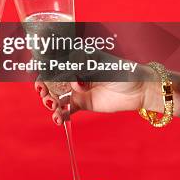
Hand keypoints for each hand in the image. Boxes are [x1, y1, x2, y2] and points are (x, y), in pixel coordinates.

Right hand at [36, 65, 160, 125]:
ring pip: (56, 96)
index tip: (41, 77)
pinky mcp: (82, 104)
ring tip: (53, 107)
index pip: (54, 63)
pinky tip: (59, 119)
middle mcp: (73, 74)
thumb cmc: (122, 70)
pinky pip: (66, 110)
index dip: (44, 70)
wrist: (139, 89)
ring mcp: (76, 90)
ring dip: (50, 102)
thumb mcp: (102, 64)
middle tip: (44, 94)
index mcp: (76, 60)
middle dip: (43, 87)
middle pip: (51, 81)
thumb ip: (84, 68)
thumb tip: (72, 82)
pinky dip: (60, 115)